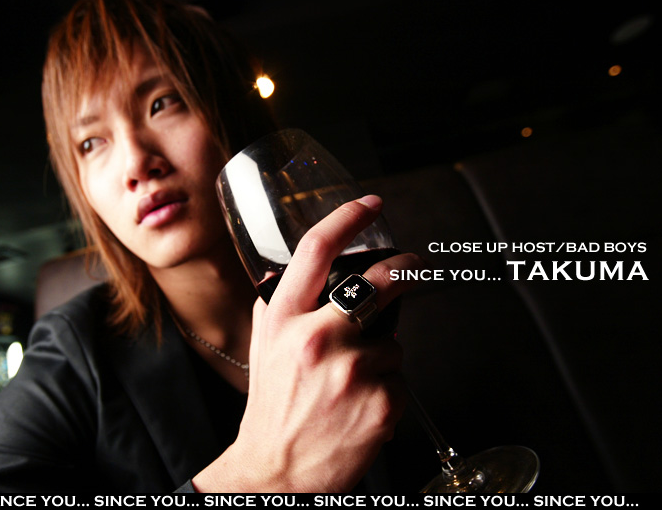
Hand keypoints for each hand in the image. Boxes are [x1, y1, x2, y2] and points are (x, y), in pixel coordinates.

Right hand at [193, 195, 423, 491]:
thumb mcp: (262, 349)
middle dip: (401, 270)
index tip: (369, 205)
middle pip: (376, 284)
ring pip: (392, 341)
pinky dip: (387, 386)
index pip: (316, 250)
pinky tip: (360, 405)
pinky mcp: (382, 401)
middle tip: (412, 265)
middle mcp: (318, 338)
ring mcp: (352, 370)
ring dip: (381, 355)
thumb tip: (296, 274)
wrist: (277, 470)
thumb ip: (278, 308)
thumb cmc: (272, 408)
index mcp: (285, 320)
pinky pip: (400, 377)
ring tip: (351, 383)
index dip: (347, 218)